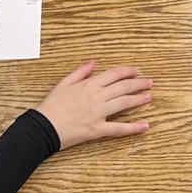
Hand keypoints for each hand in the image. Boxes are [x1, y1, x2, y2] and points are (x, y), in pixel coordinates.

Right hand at [34, 60, 151, 149]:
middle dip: (138, 83)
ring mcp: (98, 114)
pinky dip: (133, 127)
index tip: (137, 71)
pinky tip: (144, 125)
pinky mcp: (97, 129)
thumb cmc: (51, 106)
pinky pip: (118, 128)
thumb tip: (94, 62)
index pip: (114, 74)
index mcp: (89, 85)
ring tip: (149, 97)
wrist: (42, 127)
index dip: (128, 72)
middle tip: (149, 82)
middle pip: (123, 87)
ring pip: (124, 104)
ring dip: (139, 99)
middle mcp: (96, 97)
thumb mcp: (64, 83)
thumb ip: (80, 72)